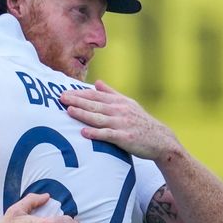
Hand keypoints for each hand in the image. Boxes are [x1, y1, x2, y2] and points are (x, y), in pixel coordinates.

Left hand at [60, 80, 179, 160]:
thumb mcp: (129, 104)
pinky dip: (96, 133)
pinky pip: (108, 135)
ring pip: (99, 118)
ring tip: (68, 111)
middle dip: (77, 101)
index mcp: (119, 102)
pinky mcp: (125, 138)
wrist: (162, 140)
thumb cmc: (141, 122)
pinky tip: (83, 132)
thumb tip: (96, 82)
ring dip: (83, 114)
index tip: (64, 92)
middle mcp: (120, 111)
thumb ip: (111, 93)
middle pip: (95, 105)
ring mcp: (122, 124)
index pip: (96, 96)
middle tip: (61, 98)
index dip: (79, 93)